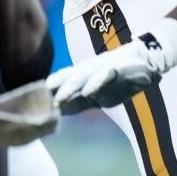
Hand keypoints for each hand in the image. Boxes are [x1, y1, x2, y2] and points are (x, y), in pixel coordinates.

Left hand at [46, 17, 176, 112]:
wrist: (146, 61)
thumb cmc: (117, 79)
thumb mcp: (96, 95)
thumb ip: (78, 103)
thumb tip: (58, 114)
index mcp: (81, 75)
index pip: (60, 82)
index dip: (46, 91)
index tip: (30, 101)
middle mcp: (88, 69)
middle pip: (66, 78)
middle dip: (53, 90)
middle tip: (40, 101)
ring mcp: (102, 67)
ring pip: (82, 76)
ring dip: (69, 87)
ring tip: (59, 98)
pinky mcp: (118, 68)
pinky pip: (105, 75)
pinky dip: (96, 83)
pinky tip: (89, 92)